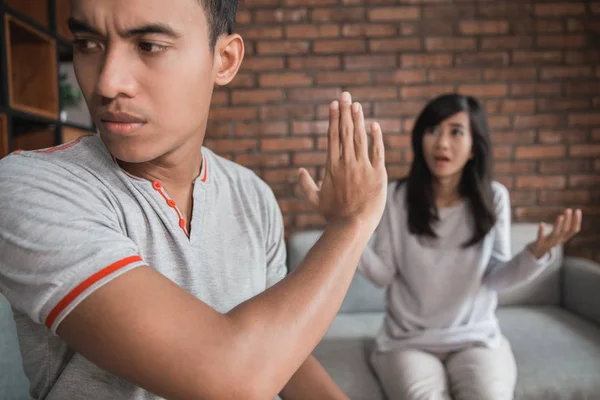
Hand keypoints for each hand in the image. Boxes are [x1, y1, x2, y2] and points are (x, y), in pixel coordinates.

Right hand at [297, 91, 386, 230]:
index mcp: (332, 167)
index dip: (334, 119)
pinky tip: (374, 125)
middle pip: (345, 132)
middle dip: (345, 112)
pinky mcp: (377, 174)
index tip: (334, 105)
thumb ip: (306, 184)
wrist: (352, 226)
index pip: (333, 137)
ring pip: (360, 138)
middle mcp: (346, 163)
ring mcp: (363, 167)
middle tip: (345, 94)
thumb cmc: (333, 215)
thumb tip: (300, 171)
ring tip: (357, 104)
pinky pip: (377, 151)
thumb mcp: (315, 200)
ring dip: (358, 119)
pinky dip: (376, 138)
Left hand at [528, 208, 581, 258]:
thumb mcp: (558, 234)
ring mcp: (549, 243)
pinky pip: (540, 238)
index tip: (578, 210)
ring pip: (555, 234)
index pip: (574, 230)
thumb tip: (568, 213)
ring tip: (560, 216)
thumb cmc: (549, 240)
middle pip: (565, 231)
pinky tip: (542, 224)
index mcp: (564, 238)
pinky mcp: (539, 244)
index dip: (577, 221)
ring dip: (558, 225)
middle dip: (567, 220)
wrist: (537, 252)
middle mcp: (558, 241)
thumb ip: (563, 227)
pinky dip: (541, 231)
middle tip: (568, 210)